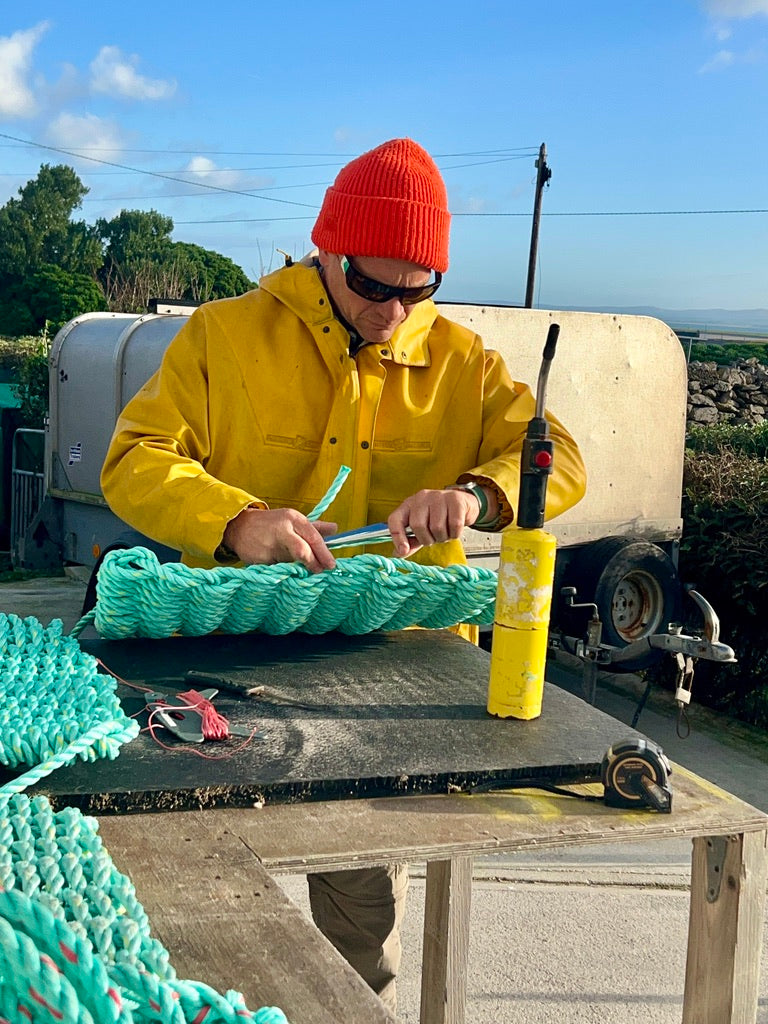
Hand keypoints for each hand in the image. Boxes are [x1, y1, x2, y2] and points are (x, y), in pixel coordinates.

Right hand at [222, 508, 336, 572]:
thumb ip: (315, 527)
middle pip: (302, 551)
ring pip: (290, 563)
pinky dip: (281, 570)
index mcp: (293, 519)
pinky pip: (277, 569)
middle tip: (318, 571)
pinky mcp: (259, 558)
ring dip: (296, 568)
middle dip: (313, 564)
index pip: (313, 537)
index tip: (331, 565)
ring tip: (293, 564)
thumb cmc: (272, 524)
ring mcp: (269, 544)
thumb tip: (335, 529)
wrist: (239, 526)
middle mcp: (282, 529)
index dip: (324, 553)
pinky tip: (276, 563)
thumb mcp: (293, 520)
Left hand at [387, 488, 483, 557]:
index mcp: (409, 505)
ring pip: (436, 527)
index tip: (404, 550)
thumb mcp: (423, 529)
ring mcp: (438, 496)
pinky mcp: (455, 499)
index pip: (395, 520)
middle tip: (434, 538)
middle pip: (417, 525)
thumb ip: (411, 542)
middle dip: (427, 539)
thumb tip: (399, 554)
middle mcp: (421, 498)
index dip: (397, 537)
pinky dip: (455, 534)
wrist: (463, 504)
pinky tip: (454, 529)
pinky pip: (454, 525)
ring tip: (445, 533)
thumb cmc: (440, 517)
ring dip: (442, 537)